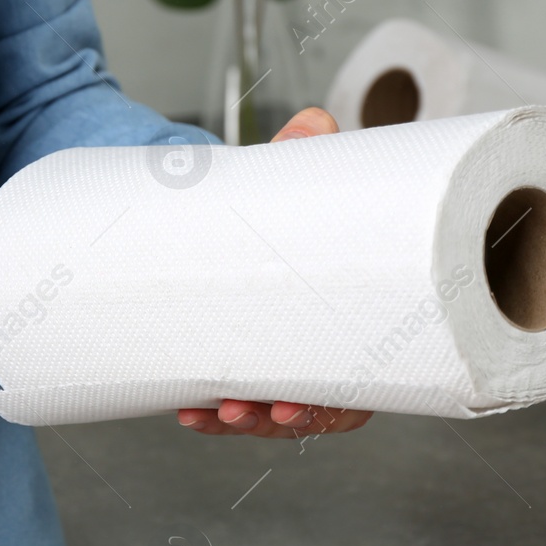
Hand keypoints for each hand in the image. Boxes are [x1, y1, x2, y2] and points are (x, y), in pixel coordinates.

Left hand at [178, 107, 374, 439]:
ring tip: (214, 410)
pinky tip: (187, 407)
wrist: (264, 206)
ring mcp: (288, 356)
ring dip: (243, 420)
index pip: (358, 386)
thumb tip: (310, 124)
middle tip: (248, 411)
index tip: (295, 407)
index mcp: (358, 318)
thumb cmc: (301, 203)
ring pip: (274, 411)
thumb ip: (307, 155)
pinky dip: (211, 408)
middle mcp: (329, 347)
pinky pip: (236, 397)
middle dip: (279, 419)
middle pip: (315, 410)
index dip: (330, 407)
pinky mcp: (248, 357)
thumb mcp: (303, 178)